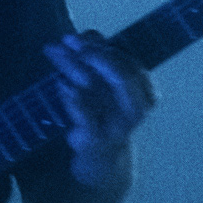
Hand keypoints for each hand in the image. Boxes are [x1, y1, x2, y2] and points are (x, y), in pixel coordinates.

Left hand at [46, 31, 154, 187]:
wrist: (99, 166)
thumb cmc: (100, 120)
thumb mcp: (101, 90)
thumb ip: (97, 63)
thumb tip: (83, 37)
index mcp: (143, 93)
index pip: (131, 64)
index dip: (105, 47)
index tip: (79, 37)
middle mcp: (136, 109)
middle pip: (125, 76)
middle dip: (97, 54)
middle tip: (69, 41)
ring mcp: (118, 127)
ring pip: (106, 93)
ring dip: (81, 69)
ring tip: (59, 53)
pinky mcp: (97, 143)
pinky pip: (88, 119)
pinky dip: (76, 100)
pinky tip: (62, 85)